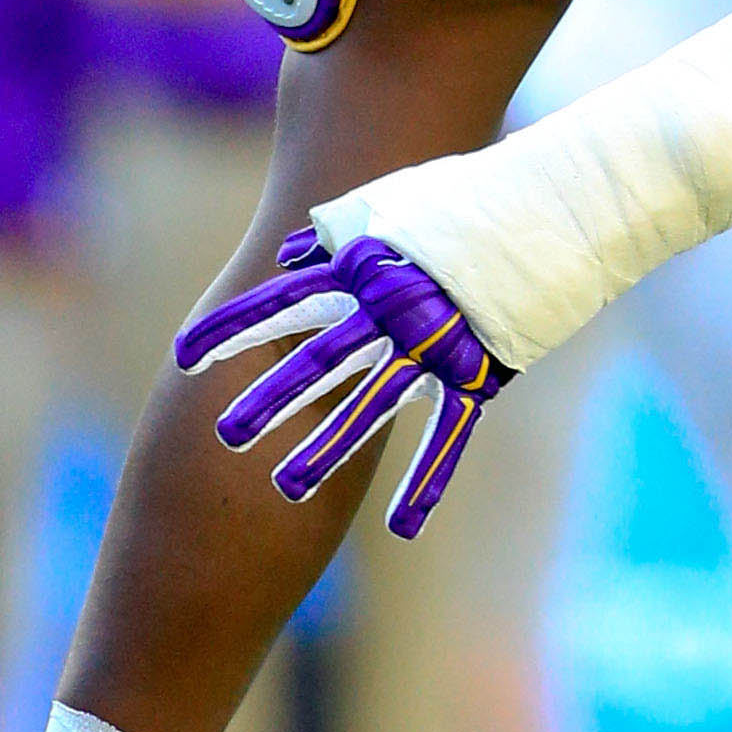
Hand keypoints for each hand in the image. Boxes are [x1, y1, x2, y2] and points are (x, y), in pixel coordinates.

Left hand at [174, 226, 509, 535]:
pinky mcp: (477, 374)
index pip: (286, 301)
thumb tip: (287, 256)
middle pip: (319, 359)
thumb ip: (336, 235)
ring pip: (373, 404)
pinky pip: (448, 435)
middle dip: (271, 396)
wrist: (546, 210)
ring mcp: (433, 347)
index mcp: (365, 271)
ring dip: (329, 447)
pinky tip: (403, 527)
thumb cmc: (464, 205)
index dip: (235, 327)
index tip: (186, 354)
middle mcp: (390, 311)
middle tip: (225, 433)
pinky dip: (427, 482)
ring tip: (286, 487)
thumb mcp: (393, 208)